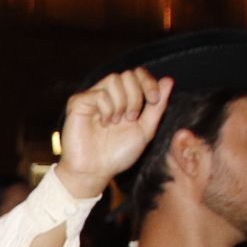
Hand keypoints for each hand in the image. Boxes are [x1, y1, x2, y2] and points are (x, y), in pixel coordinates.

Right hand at [54, 67, 171, 194]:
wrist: (95, 171)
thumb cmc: (118, 154)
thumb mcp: (145, 130)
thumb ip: (157, 107)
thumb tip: (168, 80)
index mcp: (124, 99)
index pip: (138, 74)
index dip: (149, 82)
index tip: (154, 100)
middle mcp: (108, 94)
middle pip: (128, 75)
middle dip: (136, 96)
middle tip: (131, 118)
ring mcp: (92, 97)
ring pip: (114, 79)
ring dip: (122, 103)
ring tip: (116, 122)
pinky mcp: (78, 102)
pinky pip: (100, 93)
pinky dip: (107, 109)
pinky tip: (103, 124)